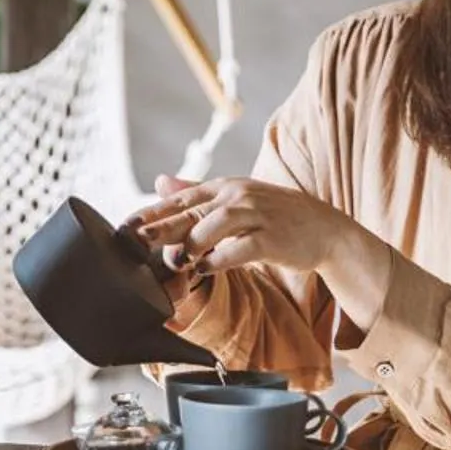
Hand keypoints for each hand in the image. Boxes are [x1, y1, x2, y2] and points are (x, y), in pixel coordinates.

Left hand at [123, 173, 369, 279]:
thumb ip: (196, 193)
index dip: (152, 212)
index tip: (126, 227)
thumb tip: (159, 181)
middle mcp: (238, 196)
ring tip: (175, 260)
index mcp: (224, 187)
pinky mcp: (273, 238)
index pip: (181, 198)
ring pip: (217, 224)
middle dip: (162, 226)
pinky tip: (205, 268)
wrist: (324, 228)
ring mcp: (257, 215)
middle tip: (137, 240)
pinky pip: (243, 247)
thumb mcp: (234, 199)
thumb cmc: (274, 217)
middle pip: (193, 210)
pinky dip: (221, 258)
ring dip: (193, 242)